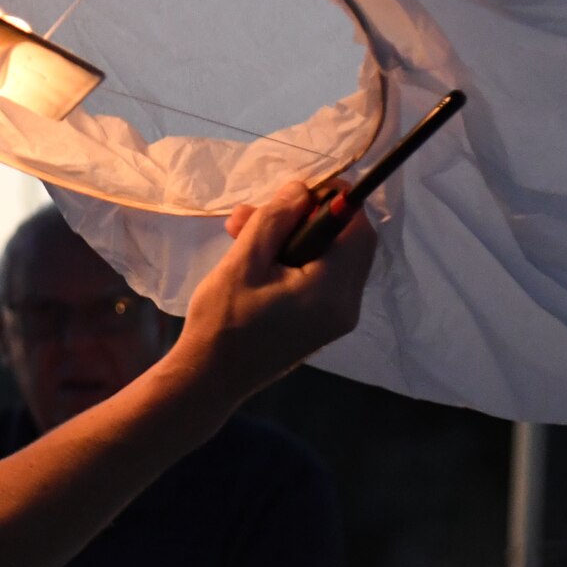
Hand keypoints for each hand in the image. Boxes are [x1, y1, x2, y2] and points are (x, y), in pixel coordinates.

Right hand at [176, 180, 376, 403]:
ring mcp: (337, 319)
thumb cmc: (222, 320)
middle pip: (350, 243)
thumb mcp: (243, 261)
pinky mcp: (323, 325)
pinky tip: (257, 257)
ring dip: (296, 237)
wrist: (209, 377)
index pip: (357, 228)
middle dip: (308, 217)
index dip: (335, 200)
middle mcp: (346, 306)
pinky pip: (324, 279)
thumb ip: (275, 219)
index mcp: (332, 290)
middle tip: (259, 211)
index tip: (298, 190)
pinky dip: (298, 260)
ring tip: (243, 230)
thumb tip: (301, 189)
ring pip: (334, 259)